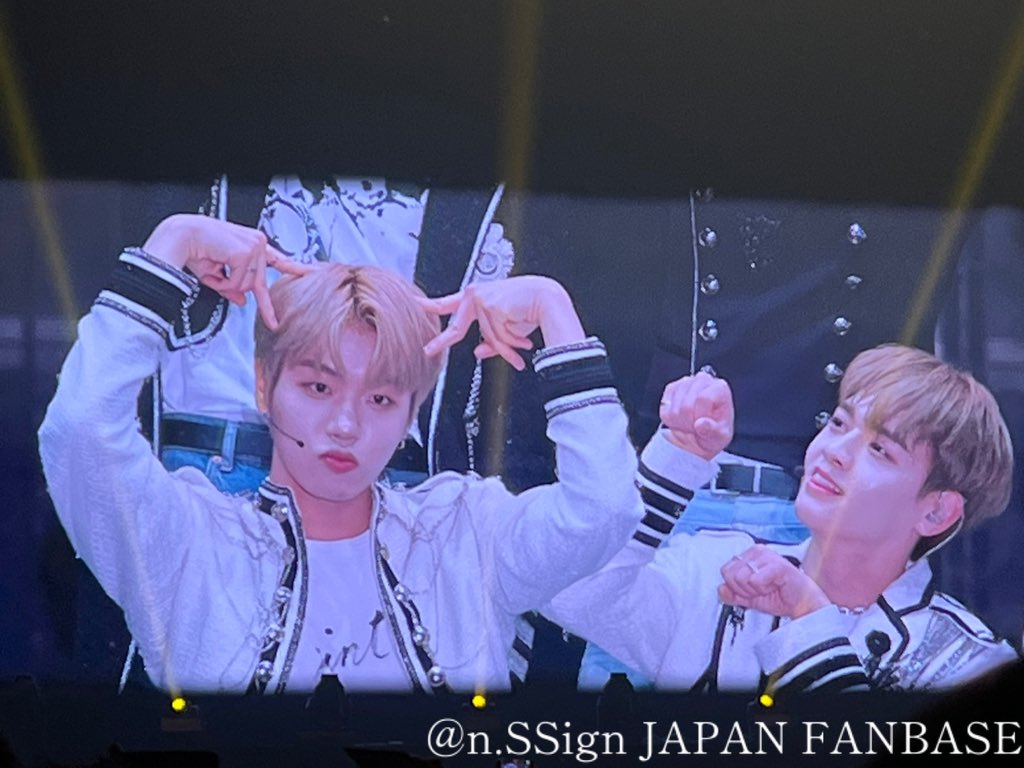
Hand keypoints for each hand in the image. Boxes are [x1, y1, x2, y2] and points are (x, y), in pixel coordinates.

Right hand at [143, 214, 309, 328]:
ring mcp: (254, 247)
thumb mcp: (217, 273)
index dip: (295, 268)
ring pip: (247, 285)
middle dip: (262, 303)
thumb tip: (243, 301)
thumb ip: (233, 287)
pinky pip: (238, 282)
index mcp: (253, 245)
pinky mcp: (247, 252)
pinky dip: (223, 281)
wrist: (181, 235)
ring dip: (227, 284)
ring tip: (213, 268)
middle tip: (269, 319)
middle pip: (259, 282)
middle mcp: (257, 243)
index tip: (311, 273)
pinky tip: (215, 265)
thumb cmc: (195, 248)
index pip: (279, 260)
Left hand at [420, 276, 584, 369]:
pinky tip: (523, 337)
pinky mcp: (490, 305)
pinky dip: (512, 341)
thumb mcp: (507, 327)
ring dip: (506, 346)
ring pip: (487, 337)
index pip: (450, 303)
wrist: (548, 298)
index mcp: (478, 296)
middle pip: (457, 327)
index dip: (432, 306)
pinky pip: (497, 335)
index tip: (417, 305)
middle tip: (428, 351)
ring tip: (522, 345)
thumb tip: (478, 353)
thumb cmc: (530, 308)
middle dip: (442, 342)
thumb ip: (490, 340)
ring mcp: (481, 300)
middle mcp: (476, 295)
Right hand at [659, 372, 733, 459]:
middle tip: (695, 429)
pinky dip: (670, 420)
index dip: (700, 416)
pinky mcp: (671, 388)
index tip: (703, 425)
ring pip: (673, 409)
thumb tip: (701, 424)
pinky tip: (680, 420)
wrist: (703, 434)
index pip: (703, 398)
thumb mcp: (720, 436)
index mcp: (720, 388)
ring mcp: (685, 382)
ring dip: (680, 424)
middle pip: (686, 406)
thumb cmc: (714, 432)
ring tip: (689, 425)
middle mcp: (703, 380)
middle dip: (689, 424)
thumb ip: (713, 431)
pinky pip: (664, 409)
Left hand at [718, 545, 829, 618]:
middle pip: (731, 575)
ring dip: (755, 590)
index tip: (752, 590)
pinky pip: (755, 580)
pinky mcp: (778, 565)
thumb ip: (733, 594)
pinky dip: (763, 589)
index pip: (725, 571)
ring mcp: (768, 556)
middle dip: (745, 590)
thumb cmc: (780, 597)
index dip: (737, 587)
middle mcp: (757, 551)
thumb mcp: (750, 598)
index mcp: (749, 555)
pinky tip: (775, 587)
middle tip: (762, 590)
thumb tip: (720, 589)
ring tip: (769, 588)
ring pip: (742, 578)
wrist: (802, 605)